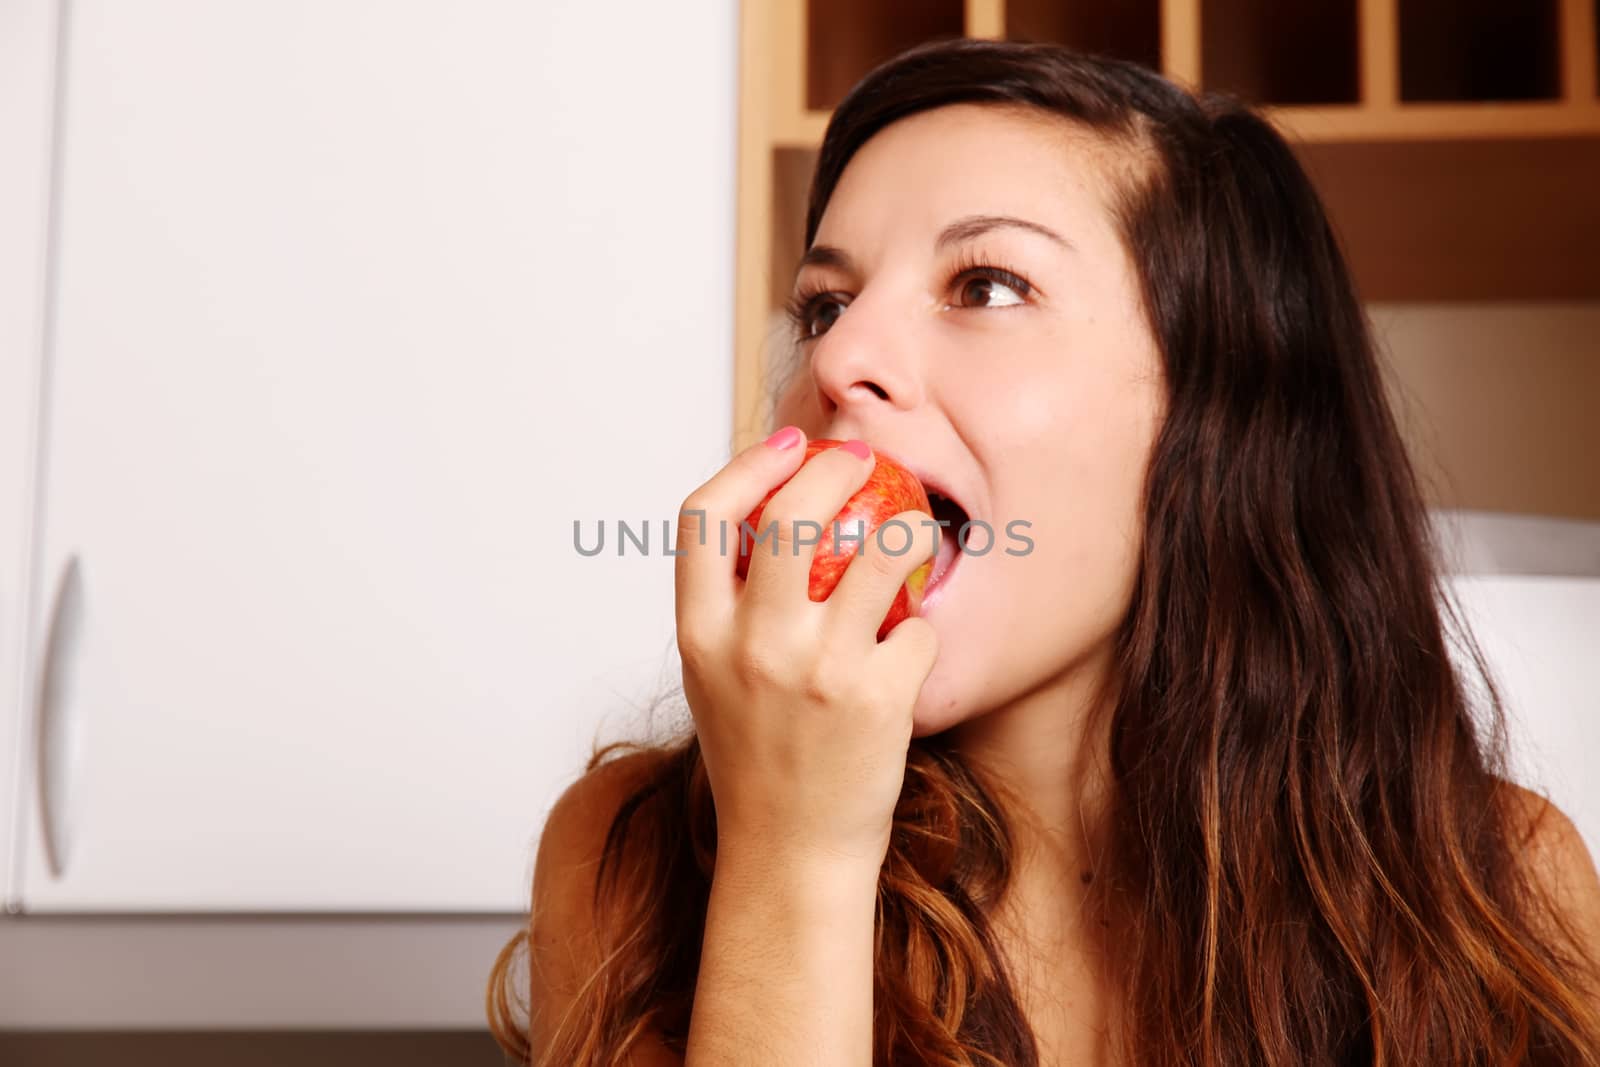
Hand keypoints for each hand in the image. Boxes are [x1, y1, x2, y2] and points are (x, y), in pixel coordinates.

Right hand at [674, 428, 939, 871]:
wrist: (791, 851)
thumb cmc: (755, 756)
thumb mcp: (710, 674)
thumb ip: (727, 602)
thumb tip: (770, 510)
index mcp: (698, 634)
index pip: (702, 516)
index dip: (749, 464)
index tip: (789, 444)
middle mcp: (752, 645)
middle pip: (793, 513)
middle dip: (837, 466)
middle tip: (864, 460)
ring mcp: (817, 670)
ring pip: (879, 551)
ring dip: (906, 530)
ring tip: (912, 533)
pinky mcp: (878, 699)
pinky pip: (917, 626)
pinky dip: (920, 628)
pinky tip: (909, 645)